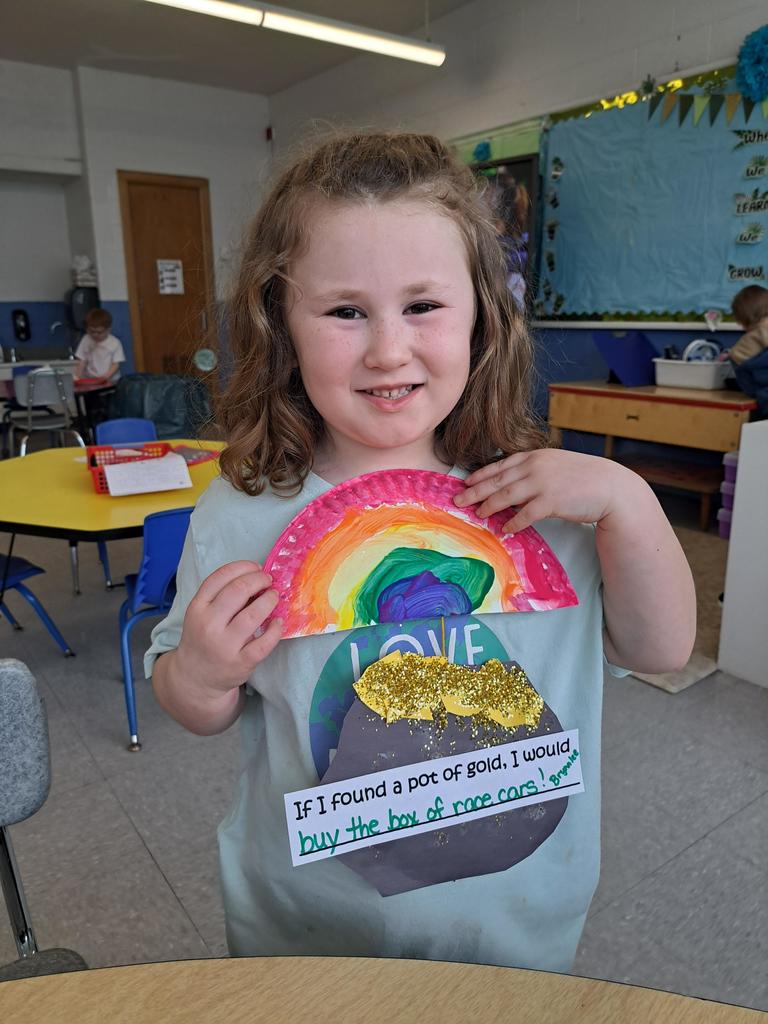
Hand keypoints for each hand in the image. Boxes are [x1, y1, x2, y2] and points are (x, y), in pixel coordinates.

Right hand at [174, 560, 281, 695]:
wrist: (195, 678)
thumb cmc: (203, 638)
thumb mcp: (201, 614)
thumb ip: (221, 597)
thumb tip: (256, 578)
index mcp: (197, 608)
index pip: (220, 577)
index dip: (243, 567)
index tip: (256, 567)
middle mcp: (208, 625)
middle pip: (238, 591)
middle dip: (259, 580)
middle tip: (268, 580)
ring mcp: (224, 645)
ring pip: (253, 615)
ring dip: (269, 600)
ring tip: (274, 597)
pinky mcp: (240, 663)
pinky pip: (264, 642)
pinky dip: (275, 629)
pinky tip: (278, 622)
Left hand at [454, 449, 641, 532]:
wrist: (611, 486)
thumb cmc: (584, 478)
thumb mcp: (556, 465)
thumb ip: (535, 470)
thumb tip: (513, 482)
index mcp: (535, 456)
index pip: (500, 464)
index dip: (480, 474)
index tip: (465, 482)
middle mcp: (536, 466)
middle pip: (497, 479)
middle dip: (475, 491)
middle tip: (458, 500)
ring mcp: (543, 483)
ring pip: (507, 495)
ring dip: (489, 506)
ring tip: (477, 514)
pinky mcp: (552, 501)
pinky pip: (526, 514)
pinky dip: (513, 523)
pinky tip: (505, 529)